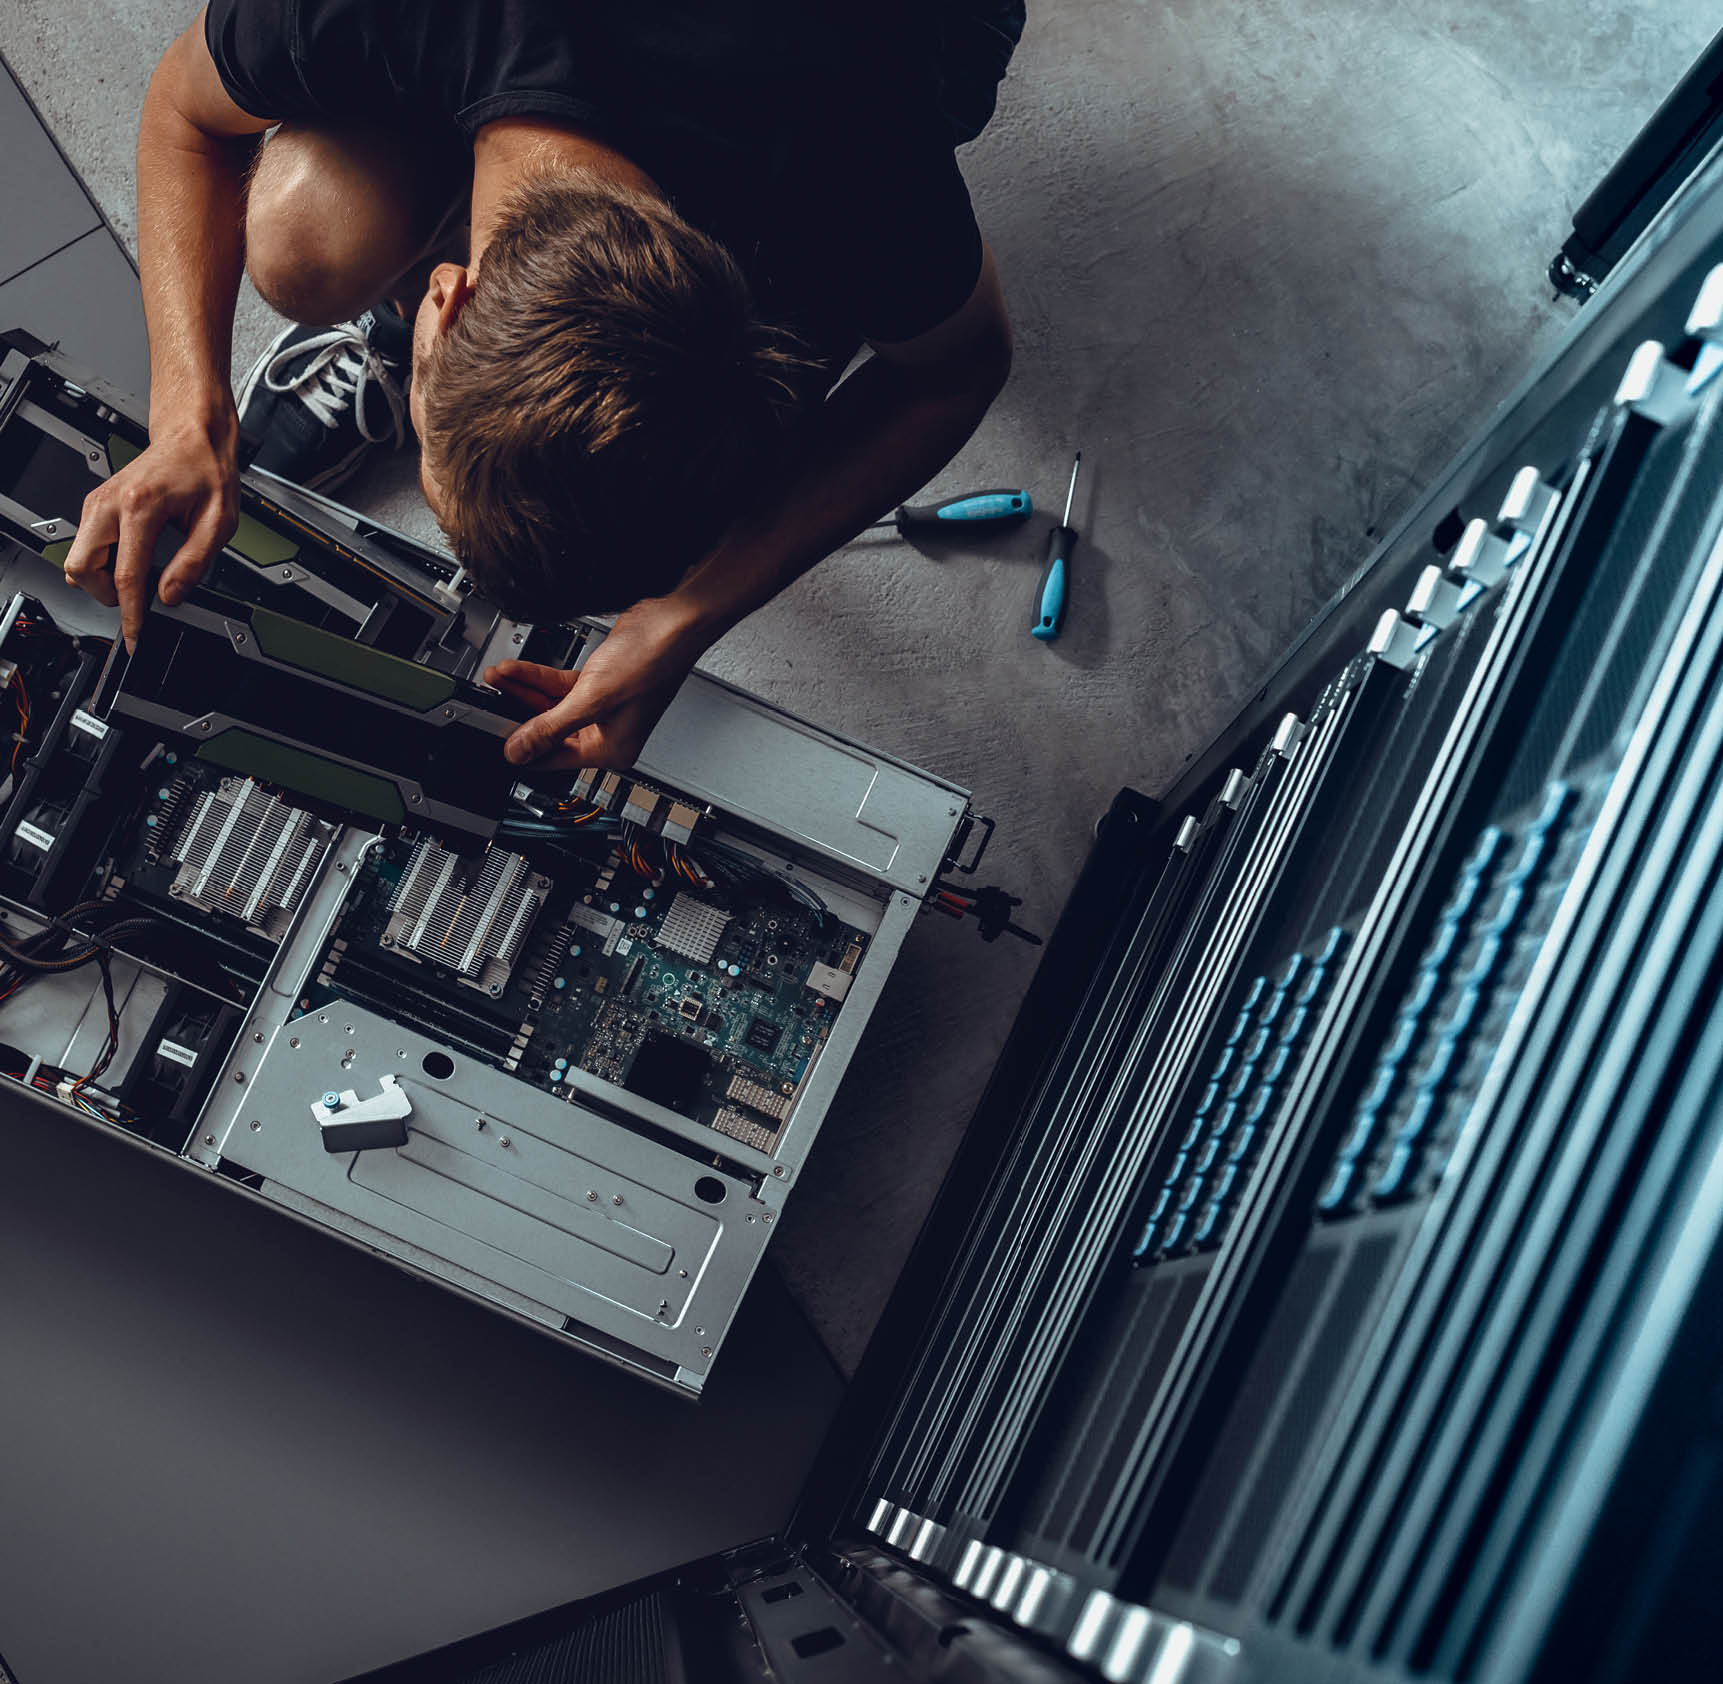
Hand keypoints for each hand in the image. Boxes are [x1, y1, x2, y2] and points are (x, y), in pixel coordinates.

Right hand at [63, 407, 238, 649]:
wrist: (191, 439)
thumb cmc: (206, 472)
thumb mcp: (218, 523)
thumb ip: (194, 563)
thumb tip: (171, 596)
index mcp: (139, 507)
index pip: (125, 575)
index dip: (130, 612)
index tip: (135, 636)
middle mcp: (109, 503)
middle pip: (81, 568)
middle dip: (105, 593)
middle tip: (138, 599)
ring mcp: (97, 502)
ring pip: (77, 558)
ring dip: (101, 578)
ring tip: (140, 575)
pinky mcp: (96, 504)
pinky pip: (86, 545)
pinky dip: (102, 561)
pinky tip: (133, 558)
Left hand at [486, 593, 713, 769]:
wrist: (671, 623)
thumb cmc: (651, 662)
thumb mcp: (590, 700)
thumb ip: (549, 727)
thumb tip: (518, 752)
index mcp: (611, 750)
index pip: (554, 759)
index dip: (524, 748)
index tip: (494, 735)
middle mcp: (607, 732)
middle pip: (549, 730)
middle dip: (517, 711)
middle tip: (488, 702)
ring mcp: (601, 705)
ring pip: (551, 704)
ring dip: (522, 689)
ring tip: (497, 677)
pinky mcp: (598, 681)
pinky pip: (559, 686)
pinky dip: (537, 676)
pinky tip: (515, 670)